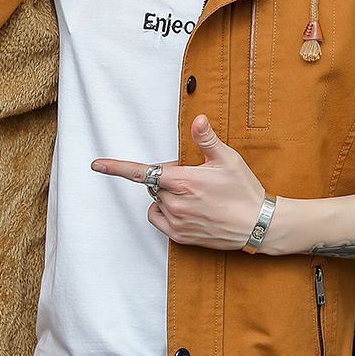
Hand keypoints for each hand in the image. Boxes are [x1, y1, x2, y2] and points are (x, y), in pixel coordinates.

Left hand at [90, 113, 266, 250]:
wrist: (257, 224)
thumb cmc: (244, 190)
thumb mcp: (228, 159)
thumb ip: (207, 140)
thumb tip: (197, 119)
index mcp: (184, 181)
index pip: (143, 172)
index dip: (117, 168)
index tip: (97, 164)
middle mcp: (176, 203)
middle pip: (155, 184)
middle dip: (168, 177)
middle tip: (194, 177)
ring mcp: (176, 221)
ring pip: (157, 201)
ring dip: (167, 195)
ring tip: (195, 195)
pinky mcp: (180, 236)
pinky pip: (158, 219)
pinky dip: (165, 212)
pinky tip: (186, 209)